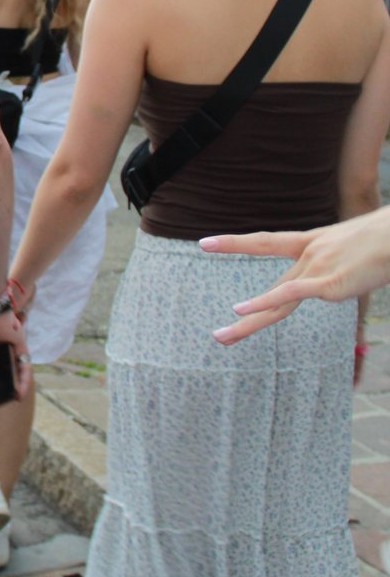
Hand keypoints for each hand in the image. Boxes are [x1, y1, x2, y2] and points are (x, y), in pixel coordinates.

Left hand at [202, 212, 389, 344]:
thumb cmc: (386, 240)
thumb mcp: (355, 247)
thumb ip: (340, 262)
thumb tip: (338, 276)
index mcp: (311, 243)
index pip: (264, 241)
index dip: (234, 243)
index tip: (204, 243)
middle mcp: (308, 256)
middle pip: (270, 289)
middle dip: (244, 313)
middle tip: (217, 331)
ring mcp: (316, 268)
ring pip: (275, 300)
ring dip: (248, 321)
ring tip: (222, 336)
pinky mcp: (329, 282)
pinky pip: (291, 293)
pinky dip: (266, 302)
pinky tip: (243, 309)